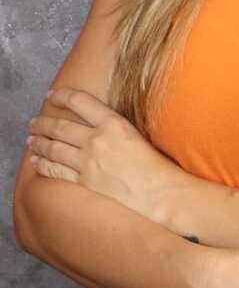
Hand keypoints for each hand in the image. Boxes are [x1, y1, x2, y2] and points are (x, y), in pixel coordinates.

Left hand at [26, 88, 181, 221]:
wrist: (159, 192)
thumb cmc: (155, 163)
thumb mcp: (136, 132)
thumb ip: (113, 126)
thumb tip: (98, 122)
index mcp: (112, 122)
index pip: (80, 102)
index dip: (62, 96)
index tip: (52, 95)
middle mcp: (96, 139)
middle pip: (60, 127)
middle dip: (43, 123)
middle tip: (34, 121)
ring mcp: (87, 162)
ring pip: (54, 148)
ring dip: (39, 143)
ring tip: (31, 139)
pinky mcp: (84, 182)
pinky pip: (56, 171)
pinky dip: (43, 165)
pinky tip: (36, 162)